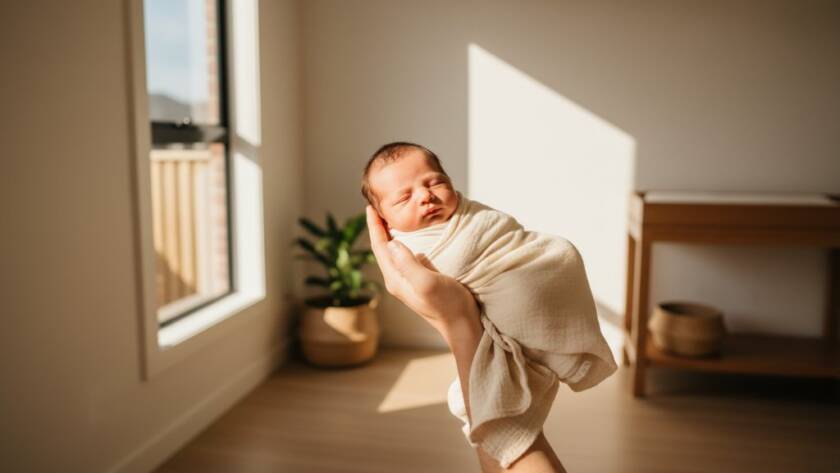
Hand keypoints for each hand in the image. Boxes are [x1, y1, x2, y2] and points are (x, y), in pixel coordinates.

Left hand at [365, 205, 479, 337]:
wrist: (463, 325)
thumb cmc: (447, 305)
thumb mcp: (427, 282)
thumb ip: (408, 264)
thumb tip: (391, 243)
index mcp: (396, 279)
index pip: (379, 248)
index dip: (374, 226)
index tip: (370, 207)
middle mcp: (398, 280)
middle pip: (383, 249)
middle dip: (379, 228)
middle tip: (379, 207)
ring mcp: (408, 281)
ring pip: (393, 253)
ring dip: (391, 235)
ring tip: (391, 218)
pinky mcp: (420, 281)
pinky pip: (406, 257)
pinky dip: (405, 242)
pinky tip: (411, 236)